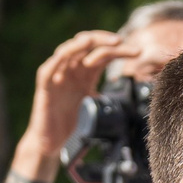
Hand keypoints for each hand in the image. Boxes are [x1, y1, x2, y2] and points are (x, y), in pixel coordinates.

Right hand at [13, 30, 131, 172]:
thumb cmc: (71, 124)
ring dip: (80, 44)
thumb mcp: (95, 106)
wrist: (51, 142)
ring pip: (66, 51)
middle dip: (103, 40)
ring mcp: (57, 76)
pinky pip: (48, 70)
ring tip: (91, 41)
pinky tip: (66, 54)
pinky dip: (57, 60)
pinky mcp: (44, 87)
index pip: (102, 53)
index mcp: (85, 73)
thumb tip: (126, 97)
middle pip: (86, 45)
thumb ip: (107, 97)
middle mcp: (71, 70)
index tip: (138, 52)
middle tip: (119, 41)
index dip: (119, 50)